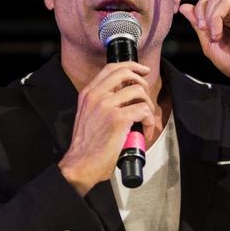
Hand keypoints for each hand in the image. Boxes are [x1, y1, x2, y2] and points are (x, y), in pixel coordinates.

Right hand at [58, 62, 155, 196]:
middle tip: (146, 95)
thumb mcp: (87, 115)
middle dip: (142, 81)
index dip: (130, 66)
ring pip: (138, 91)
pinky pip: (143, 110)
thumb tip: (123, 96)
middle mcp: (97, 96)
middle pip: (126, 72)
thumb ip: (100, 102)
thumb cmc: (86, 146)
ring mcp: (107, 106)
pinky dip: (148, 121)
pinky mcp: (118, 119)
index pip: (111, 68)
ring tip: (144, 119)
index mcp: (88, 93)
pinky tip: (144, 130)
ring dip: (147, 105)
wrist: (80, 164)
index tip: (141, 71)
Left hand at [179, 0, 229, 87]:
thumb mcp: (208, 43)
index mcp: (223, 17)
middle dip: (200, 10)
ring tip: (211, 34)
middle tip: (201, 28)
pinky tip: (218, 33)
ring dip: (208, 16)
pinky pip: (226, 4)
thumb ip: (197, 24)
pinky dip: (216, 19)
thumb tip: (184, 6)